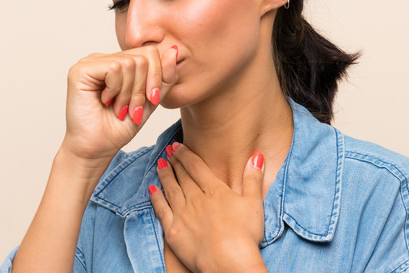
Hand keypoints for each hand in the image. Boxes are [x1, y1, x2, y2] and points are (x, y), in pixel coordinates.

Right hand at [62, 45, 177, 162]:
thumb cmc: (118, 128)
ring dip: (130, 93)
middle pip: (142, 57)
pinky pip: (114, 68)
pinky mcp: (80, 70)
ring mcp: (91, 63)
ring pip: (130, 63)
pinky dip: (117, 90)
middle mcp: (104, 59)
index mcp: (118, 63)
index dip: (157, 77)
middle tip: (131, 108)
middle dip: (143, 88)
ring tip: (119, 108)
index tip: (151, 100)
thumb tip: (173, 50)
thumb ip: (163, 78)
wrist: (96, 150)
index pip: (150, 53)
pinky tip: (105, 102)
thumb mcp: (150, 101)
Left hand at [150, 143, 267, 272]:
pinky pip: (161, 209)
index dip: (185, 154)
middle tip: (168, 151)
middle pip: (182, 175)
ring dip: (165, 175)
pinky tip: (152, 190)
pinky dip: (156, 198)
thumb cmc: (244, 236)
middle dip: (175, 161)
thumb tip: (256, 156)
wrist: (228, 263)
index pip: (196, 166)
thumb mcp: (254, 203)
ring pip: (171, 189)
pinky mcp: (173, 230)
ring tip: (160, 164)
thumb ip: (253, 178)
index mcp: (214, 190)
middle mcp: (195, 198)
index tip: (177, 146)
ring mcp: (182, 214)